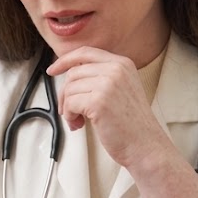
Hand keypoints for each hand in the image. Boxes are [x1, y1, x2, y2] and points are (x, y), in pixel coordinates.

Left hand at [46, 46, 170, 169]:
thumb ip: (100, 77)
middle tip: (70, 111)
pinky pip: (70, 103)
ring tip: (79, 121)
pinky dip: (69, 116)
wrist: (145, 144)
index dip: (65, 60)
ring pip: (69, 89)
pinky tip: (80, 124)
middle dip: (65, 94)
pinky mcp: (99, 101)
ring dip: (68, 108)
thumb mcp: (121, 89)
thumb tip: (69, 77)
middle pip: (73, 73)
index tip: (52, 70)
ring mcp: (108, 84)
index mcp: (122, 63)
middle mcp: (116, 69)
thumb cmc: (131, 124)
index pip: (85, 52)